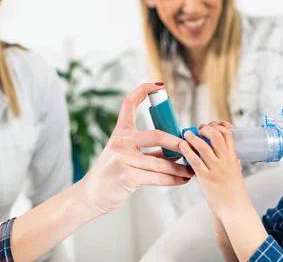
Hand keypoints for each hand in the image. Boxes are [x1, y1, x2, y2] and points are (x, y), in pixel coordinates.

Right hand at [76, 83, 193, 216]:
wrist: (90, 196)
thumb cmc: (112, 174)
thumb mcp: (125, 155)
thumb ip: (147, 150)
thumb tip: (176, 148)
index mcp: (120, 132)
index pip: (129, 103)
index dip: (143, 90)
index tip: (159, 86)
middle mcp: (120, 141)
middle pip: (156, 135)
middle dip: (177, 142)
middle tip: (191, 146)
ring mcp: (122, 157)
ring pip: (160, 162)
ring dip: (179, 168)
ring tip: (192, 170)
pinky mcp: (126, 175)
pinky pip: (156, 177)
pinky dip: (173, 179)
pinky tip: (182, 179)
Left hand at [179, 121, 250, 219]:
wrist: (236, 211)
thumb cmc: (236, 196)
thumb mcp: (238, 176)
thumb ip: (235, 166)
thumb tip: (236, 160)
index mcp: (233, 160)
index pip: (228, 136)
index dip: (219, 127)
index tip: (212, 125)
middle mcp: (225, 162)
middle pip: (216, 136)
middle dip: (206, 129)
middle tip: (198, 128)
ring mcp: (216, 170)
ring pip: (204, 147)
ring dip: (193, 137)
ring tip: (187, 133)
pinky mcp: (206, 178)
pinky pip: (195, 161)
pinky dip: (187, 151)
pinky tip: (181, 146)